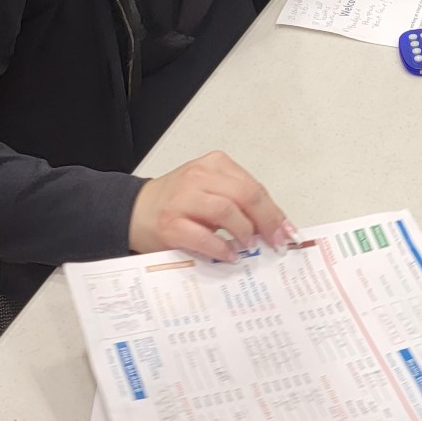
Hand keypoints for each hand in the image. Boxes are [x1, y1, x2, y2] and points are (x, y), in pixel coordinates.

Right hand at [129, 151, 290, 261]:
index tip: (286, 231)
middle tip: (274, 242)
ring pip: (226, 210)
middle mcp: (198, 177)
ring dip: (243, 232)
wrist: (135, 211)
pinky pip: (203, 236)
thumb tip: (273, 226)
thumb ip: (238, 202)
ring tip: (248, 247)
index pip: (253, 187)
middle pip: (245, 195)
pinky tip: (228, 255)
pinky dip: (221, 247)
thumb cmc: (176, 203)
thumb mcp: (210, 190)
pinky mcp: (170, 223)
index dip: (274, 211)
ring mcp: (182, 199)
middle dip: (266, 222)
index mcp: (213, 165)